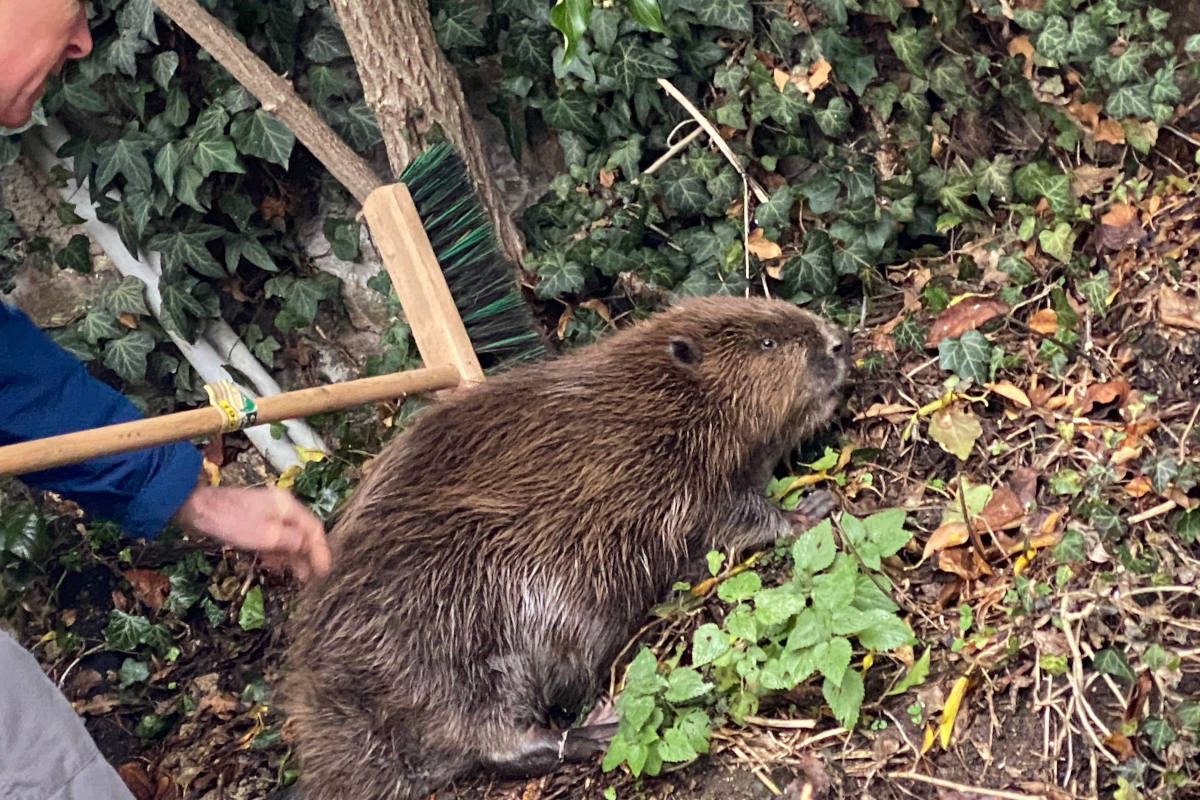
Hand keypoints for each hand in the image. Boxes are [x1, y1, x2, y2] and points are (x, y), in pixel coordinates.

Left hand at [175, 486, 330, 580]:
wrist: (197, 509)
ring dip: (293, 556)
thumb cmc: (231, 522)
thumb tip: (307, 547)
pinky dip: (277, 551)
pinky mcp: (255, 519)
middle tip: (311, 578)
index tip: (324, 571)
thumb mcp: (265, 536)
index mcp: (288, 507)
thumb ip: (290, 541)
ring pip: (288, 536)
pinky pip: (274, 536)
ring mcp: (268, 512)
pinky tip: (273, 564)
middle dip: (308, 555)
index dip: (321, 551)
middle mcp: (282, 507)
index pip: (314, 529)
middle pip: (303, 532)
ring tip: (296, 576)